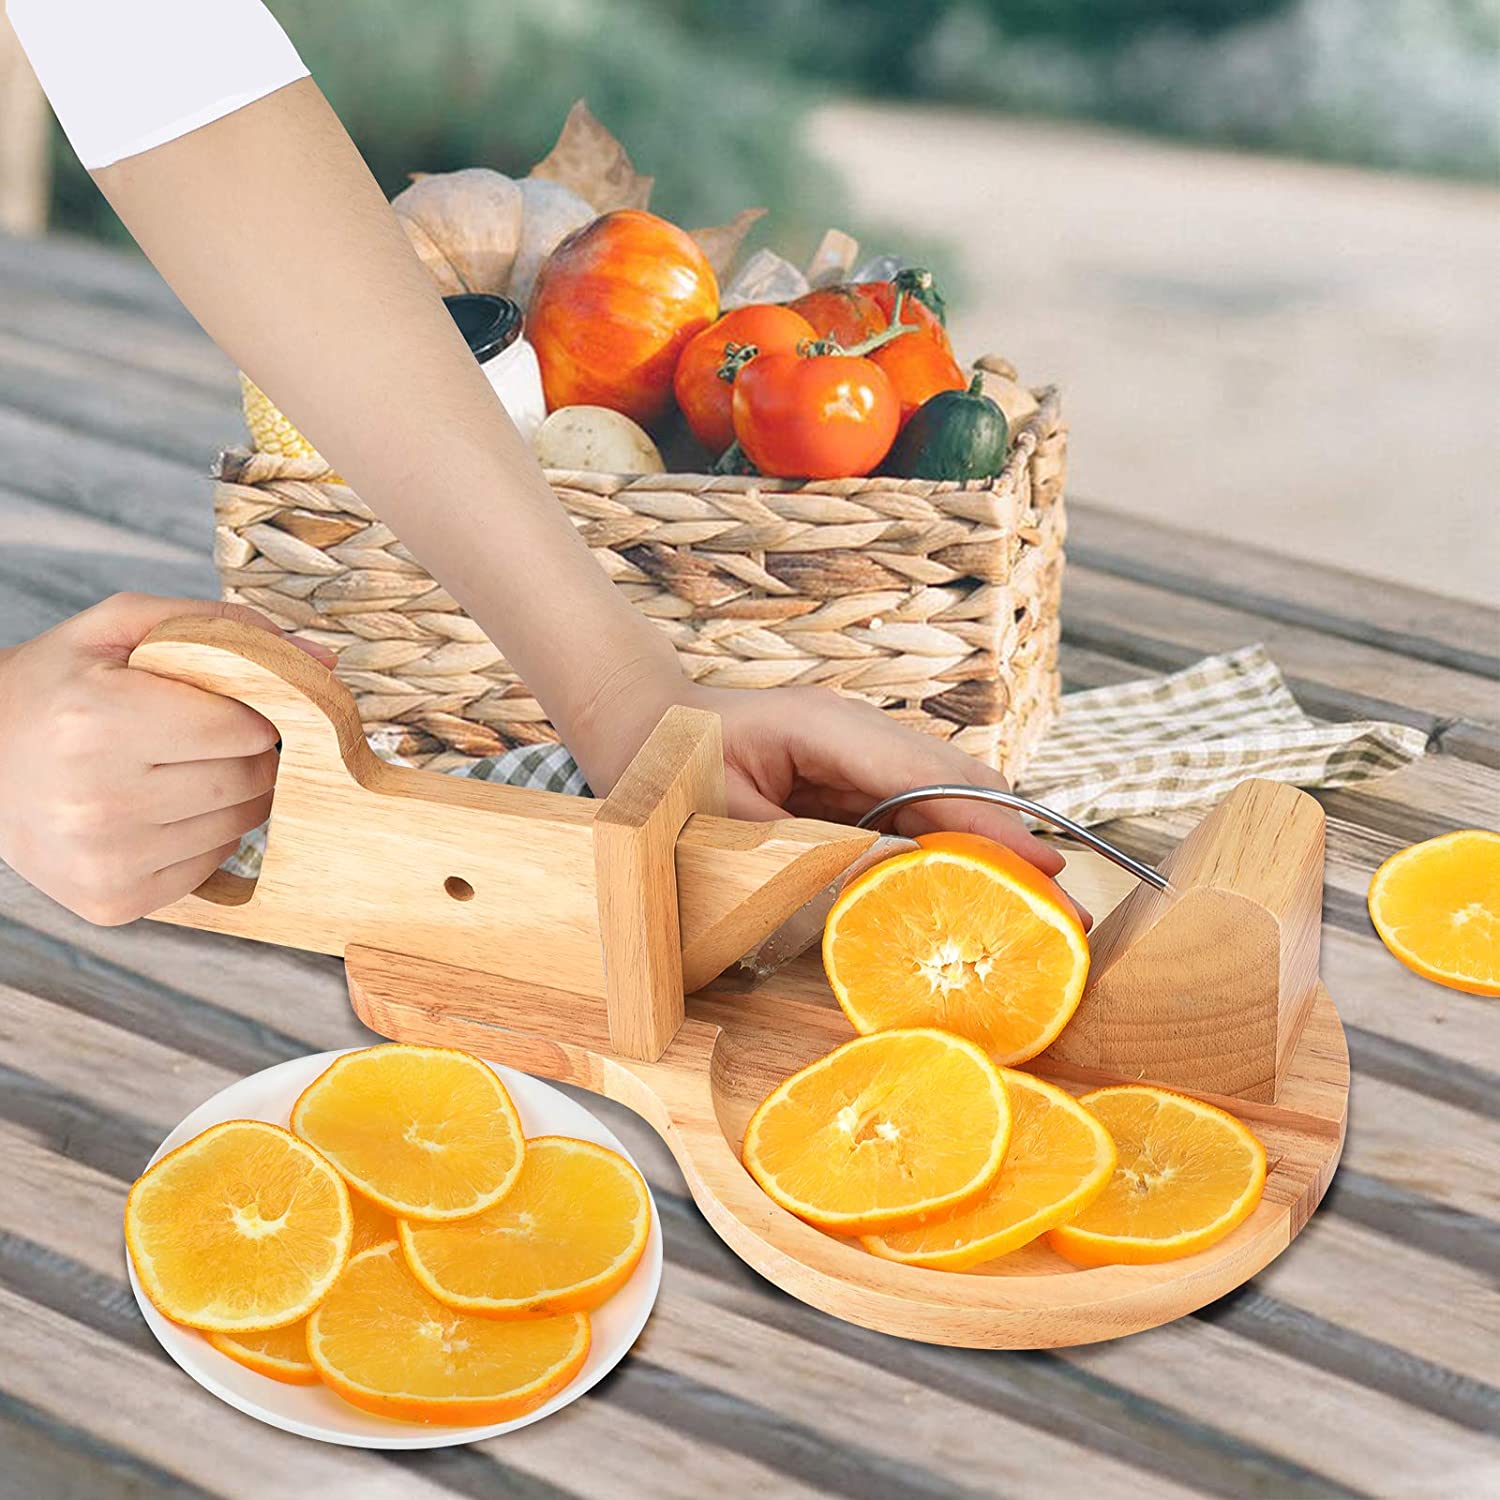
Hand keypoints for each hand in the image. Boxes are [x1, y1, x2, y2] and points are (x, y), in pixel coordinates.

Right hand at [0, 594, 333, 925]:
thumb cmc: (58, 687)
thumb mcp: (121, 628)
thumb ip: (224, 628)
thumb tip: (322, 661)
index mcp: (98, 724)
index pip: (244, 727)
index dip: (251, 710)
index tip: (229, 704)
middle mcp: (99, 800)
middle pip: (250, 779)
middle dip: (250, 754)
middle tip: (210, 737)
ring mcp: (106, 860)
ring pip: (239, 825)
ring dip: (231, 795)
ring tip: (176, 770)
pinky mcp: (114, 901)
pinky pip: (211, 865)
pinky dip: (205, 835)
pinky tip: (160, 810)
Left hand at [569, 666, 1088, 927]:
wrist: (637, 732)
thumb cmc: (668, 778)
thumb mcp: (730, 826)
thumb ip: (809, 851)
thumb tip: (894, 882)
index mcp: (826, 728)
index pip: (925, 773)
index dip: (987, 821)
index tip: (1040, 863)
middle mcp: (856, 731)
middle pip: (953, 775)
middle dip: (1008, 833)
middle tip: (1060, 900)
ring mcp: (858, 751)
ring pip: (943, 790)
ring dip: (987, 841)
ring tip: (1037, 901)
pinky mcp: (853, 777)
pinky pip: (913, 808)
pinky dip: (948, 843)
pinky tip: (975, 884)